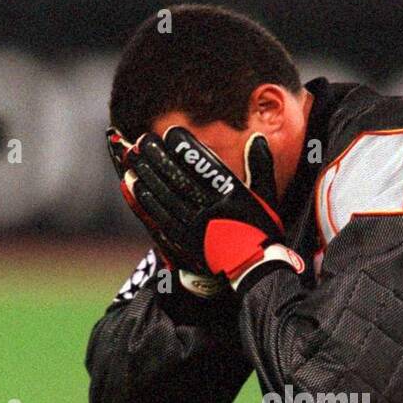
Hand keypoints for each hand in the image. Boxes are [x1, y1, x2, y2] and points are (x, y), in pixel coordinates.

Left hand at [107, 125, 303, 284]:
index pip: (205, 167)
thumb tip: (256, 138)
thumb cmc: (260, 231)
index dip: (186, 150)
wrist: (254, 269)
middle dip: (160, 158)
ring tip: (135, 159)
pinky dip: (147, 201)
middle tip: (144, 141)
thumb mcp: (267, 197)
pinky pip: (161, 217)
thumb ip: (260, 167)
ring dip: (149, 176)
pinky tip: (136, 186)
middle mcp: (212, 211)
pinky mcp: (184, 241)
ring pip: (167, 197)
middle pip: (180, 180)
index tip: (171, 133)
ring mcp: (196, 227)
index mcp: (233, 197)